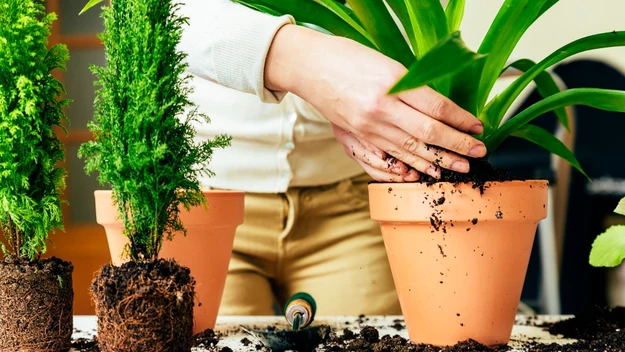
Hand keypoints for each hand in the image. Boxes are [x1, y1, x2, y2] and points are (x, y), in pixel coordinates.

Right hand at [265, 25, 486, 177]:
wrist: (309, 68)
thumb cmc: (347, 59)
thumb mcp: (386, 63)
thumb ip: (412, 87)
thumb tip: (441, 109)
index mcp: (392, 83)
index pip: (436, 107)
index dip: (461, 120)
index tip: (478, 127)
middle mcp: (381, 108)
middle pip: (429, 133)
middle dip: (458, 146)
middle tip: (478, 154)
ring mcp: (368, 126)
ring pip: (411, 150)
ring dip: (439, 161)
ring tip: (460, 168)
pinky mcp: (359, 136)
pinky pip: (389, 157)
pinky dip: (410, 166)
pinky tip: (426, 171)